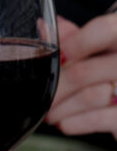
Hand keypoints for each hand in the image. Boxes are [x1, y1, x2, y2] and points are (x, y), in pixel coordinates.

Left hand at [46, 13, 116, 137]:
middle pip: (84, 71)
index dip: (75, 43)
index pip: (104, 30)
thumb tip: (43, 27)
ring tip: (49, 112)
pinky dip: (77, 122)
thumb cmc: (112, 65)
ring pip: (89, 97)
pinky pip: (99, 119)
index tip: (57, 57)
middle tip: (40, 95)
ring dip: (61, 107)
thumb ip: (74, 36)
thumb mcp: (100, 45)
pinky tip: (65, 122)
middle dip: (56, 87)